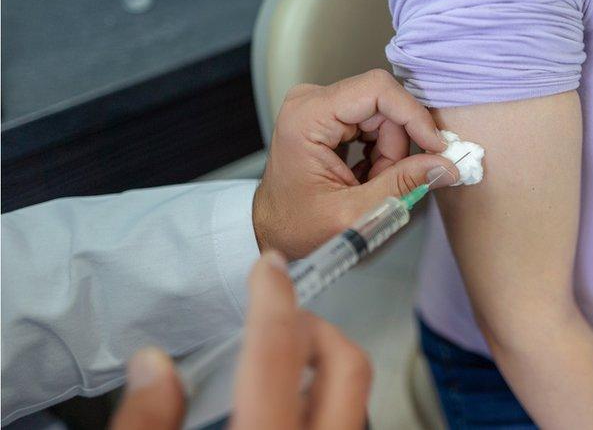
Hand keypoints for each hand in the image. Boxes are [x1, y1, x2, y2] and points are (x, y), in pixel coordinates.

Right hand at [111, 251, 371, 429]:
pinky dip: (325, 400)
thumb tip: (151, 367)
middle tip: (281, 315)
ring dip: (323, 366)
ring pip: (356, 395)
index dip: (272, 298)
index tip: (269, 266)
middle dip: (316, 326)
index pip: (277, 352)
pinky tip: (292, 406)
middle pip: (346, 364)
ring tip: (282, 363)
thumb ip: (147, 421)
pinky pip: (348, 419)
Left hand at [253, 69, 455, 259]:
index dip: (413, 115)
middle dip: (398, 147)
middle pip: (384, 105)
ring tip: (372, 183)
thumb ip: (403, 186)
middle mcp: (311, 101)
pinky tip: (368, 175)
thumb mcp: (355, 214)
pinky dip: (382, 152)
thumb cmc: (299, 227)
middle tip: (390, 181)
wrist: (275, 230)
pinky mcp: (330, 114)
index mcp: (307, 117)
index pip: (377, 89)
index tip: (436, 146)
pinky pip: (376, 122)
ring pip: (385, 116)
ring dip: (390, 154)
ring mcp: (320, 105)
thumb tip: (446, 166)